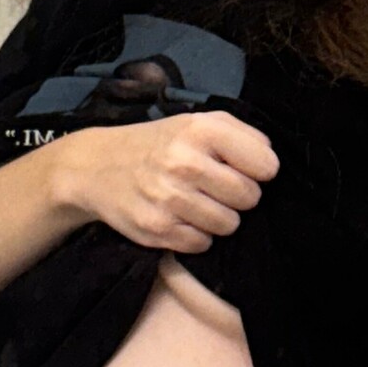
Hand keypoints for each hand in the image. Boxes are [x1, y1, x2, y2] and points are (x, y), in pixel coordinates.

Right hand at [55, 111, 279, 253]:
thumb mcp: (196, 122)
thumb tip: (270, 160)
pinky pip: (203, 244)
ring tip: (197, 202)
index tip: (241, 168)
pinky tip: (180, 217)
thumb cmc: (158, 144)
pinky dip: (196, 235)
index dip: (258, 170)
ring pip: (229, 225)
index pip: (266, 165)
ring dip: (219, 217)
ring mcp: (169, 198)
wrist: (96, 166)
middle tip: (216, 188)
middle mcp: (185, 162)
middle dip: (239, 195)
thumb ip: (241, 134)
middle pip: (250, 197)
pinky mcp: (156, 228)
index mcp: (201, 130)